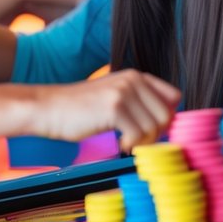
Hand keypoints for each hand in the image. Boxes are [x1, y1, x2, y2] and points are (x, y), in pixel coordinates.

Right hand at [32, 70, 180, 152]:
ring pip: (154, 127)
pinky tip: (119, 144)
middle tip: (137, 140)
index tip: (151, 129)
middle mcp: (132, 80)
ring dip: (143, 141)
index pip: (173, 97)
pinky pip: (138, 135)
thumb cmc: (81, 109)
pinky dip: (131, 145)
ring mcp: (123, 92)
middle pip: (167, 114)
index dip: (166, 116)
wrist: (49, 108)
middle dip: (156, 133)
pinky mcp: (113, 108)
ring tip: (126, 142)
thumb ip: (139, 102)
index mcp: (136, 76)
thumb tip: (168, 121)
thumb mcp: (114, 96)